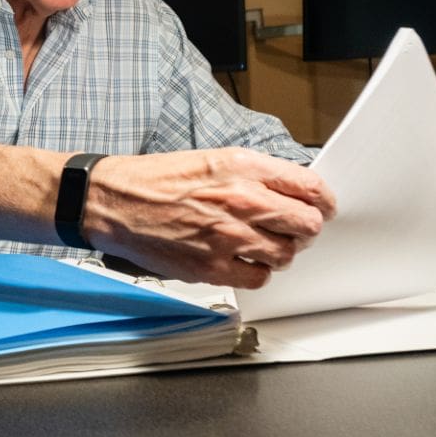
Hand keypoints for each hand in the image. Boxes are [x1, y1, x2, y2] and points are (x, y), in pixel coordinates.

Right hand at [84, 148, 335, 288]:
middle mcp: (240, 200)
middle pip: (306, 225)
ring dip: (280, 251)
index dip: (322, 202)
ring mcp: (227, 236)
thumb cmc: (155, 180)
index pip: (310, 188)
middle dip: (304, 228)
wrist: (113, 201)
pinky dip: (256, 271)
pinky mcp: (211, 266)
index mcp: (242, 167)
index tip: (320, 207)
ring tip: (261, 244)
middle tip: (291, 229)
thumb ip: (255, 174)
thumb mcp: (211, 159)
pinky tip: (241, 259)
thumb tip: (291, 192)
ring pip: (286, 255)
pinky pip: (258, 277)